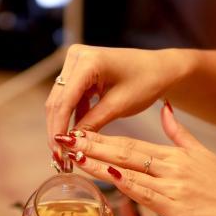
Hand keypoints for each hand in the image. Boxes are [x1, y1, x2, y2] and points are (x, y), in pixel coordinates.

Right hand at [46, 45, 190, 149]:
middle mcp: (76, 56)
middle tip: (58, 158)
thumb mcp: (118, 107)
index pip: (64, 101)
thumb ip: (91, 123)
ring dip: (61, 127)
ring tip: (63, 153)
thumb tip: (68, 143)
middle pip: (57, 101)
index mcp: (88, 61)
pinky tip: (72, 139)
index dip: (59, 129)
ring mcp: (75, 62)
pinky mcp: (77, 72)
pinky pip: (68, 99)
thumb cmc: (145, 83)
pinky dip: (70, 119)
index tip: (57, 153)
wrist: (158, 69)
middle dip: (56, 131)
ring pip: (60, 102)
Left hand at [54, 102, 215, 215]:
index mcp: (173, 154)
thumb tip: (165, 109)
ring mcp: (171, 187)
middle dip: (93, 146)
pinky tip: (107, 176)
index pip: (130, 144)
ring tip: (76, 156)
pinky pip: (144, 194)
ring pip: (129, 172)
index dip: (103, 138)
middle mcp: (169, 167)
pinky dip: (124, 184)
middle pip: (125, 153)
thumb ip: (178, 132)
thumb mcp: (200, 152)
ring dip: (100, 165)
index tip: (80, 132)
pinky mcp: (174, 208)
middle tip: (67, 139)